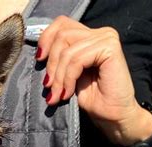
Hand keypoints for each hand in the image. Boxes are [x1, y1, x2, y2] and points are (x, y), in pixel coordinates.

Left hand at [37, 16, 151, 146]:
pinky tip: (68, 93)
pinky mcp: (109, 48)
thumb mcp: (69, 76)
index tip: (39, 60)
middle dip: (51, 64)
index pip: (62, 24)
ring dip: (59, 77)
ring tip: (58, 95)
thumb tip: (39, 53)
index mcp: (89, 36)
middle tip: (50, 87)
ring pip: (67, 51)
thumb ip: (60, 59)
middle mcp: (100, 33)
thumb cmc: (93, 100)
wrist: (112, 117)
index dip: (46, 39)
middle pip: (62, 35)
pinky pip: (77, 60)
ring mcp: (106, 38)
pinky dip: (68, 78)